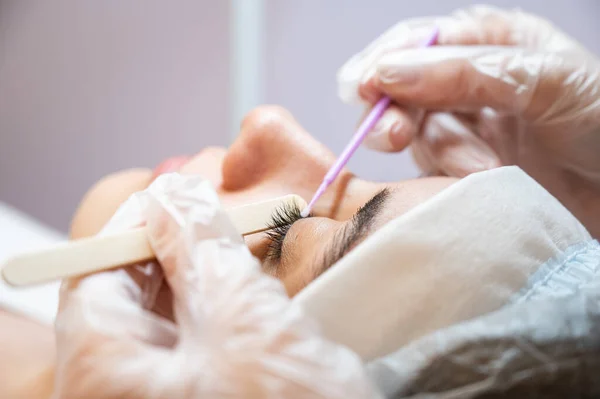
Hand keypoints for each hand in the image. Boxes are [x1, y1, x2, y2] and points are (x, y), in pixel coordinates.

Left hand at [53, 173, 377, 398]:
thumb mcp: (242, 320)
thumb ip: (199, 246)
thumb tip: (173, 192)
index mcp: (101, 373)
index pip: (95, 273)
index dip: (136, 223)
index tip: (180, 191)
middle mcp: (117, 391)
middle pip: (127, 296)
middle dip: (173, 249)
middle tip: (220, 219)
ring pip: (164, 320)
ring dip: (201, 280)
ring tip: (242, 254)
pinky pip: (192, 348)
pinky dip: (217, 315)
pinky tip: (249, 300)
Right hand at [337, 5, 599, 236]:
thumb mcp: (545, 81)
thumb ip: (464, 72)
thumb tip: (386, 71)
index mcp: (491, 42)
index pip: (417, 42)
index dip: (384, 62)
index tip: (362, 88)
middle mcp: (471, 82)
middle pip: (404, 90)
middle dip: (396, 112)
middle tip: (395, 137)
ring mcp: (468, 129)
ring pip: (420, 136)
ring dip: (443, 154)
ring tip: (481, 170)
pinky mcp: (465, 171)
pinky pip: (435, 171)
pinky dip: (450, 178)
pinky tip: (483, 182)